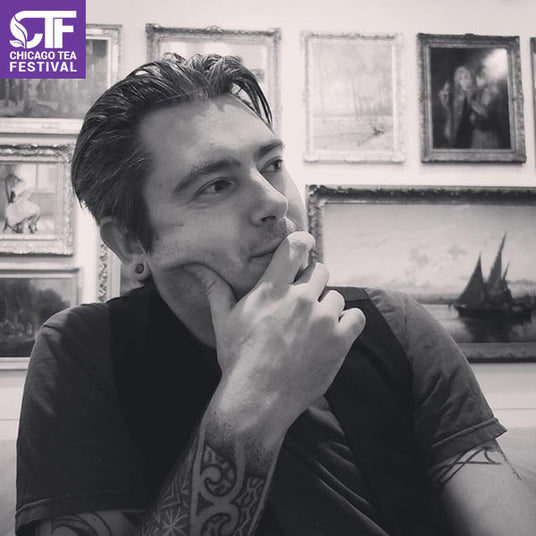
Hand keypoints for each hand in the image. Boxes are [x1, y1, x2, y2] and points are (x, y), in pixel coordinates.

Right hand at [186, 231, 365, 428]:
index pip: (295, 247)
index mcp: (272, 289)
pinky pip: (356, 317)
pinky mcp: (339, 341)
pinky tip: (333, 332)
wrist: (257, 400)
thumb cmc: (237, 358)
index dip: (303, 242)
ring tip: (312, 325)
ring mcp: (322, 319)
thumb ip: (215, 289)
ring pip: (336, 296)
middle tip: (302, 300)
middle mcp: (300, 299)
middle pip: (320, 270)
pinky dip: (348, 322)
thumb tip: (196, 268)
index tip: (305, 246)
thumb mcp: (223, 321)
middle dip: (313, 281)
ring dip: (327, 306)